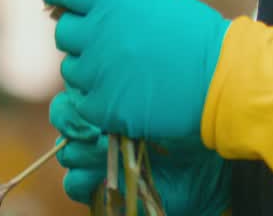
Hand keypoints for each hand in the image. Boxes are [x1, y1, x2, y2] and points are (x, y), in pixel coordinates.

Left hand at [39, 0, 230, 142]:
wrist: (223, 83)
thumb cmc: (199, 36)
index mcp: (110, 3)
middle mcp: (96, 35)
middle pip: (63, 32)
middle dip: (80, 36)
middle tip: (106, 43)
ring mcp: (97, 73)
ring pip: (72, 69)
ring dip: (90, 70)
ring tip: (123, 73)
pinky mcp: (102, 107)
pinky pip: (84, 102)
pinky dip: (100, 101)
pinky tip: (126, 96)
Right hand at [52, 91, 229, 213]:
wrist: (209, 168)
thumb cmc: (190, 124)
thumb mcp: (161, 99)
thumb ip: (132, 87)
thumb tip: (106, 88)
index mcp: (109, 97)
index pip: (74, 88)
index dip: (77, 94)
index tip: (94, 97)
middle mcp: (98, 124)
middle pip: (63, 116)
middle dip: (72, 121)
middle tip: (94, 129)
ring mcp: (96, 156)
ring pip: (66, 151)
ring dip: (83, 152)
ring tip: (107, 151)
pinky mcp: (100, 185)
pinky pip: (73, 184)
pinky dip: (82, 181)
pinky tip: (101, 176)